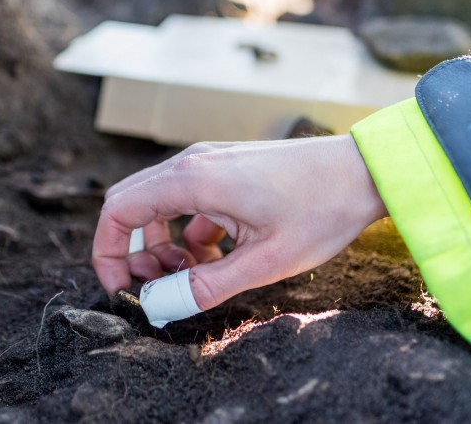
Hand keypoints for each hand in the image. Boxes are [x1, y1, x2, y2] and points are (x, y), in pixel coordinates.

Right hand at [92, 135, 386, 310]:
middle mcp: (194, 164)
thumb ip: (208, 285)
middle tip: (158, 287)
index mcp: (194, 180)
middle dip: (133, 252)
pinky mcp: (227, 171)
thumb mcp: (265, 261)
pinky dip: (188, 233)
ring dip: (162, 244)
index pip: (118, 211)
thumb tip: (162, 306)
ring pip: (159, 205)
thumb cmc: (322, 209)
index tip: (122, 288)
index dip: (107, 253)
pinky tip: (218, 258)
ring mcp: (211, 163)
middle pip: (132, 205)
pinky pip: (189, 203)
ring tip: (193, 275)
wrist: (363, 171)